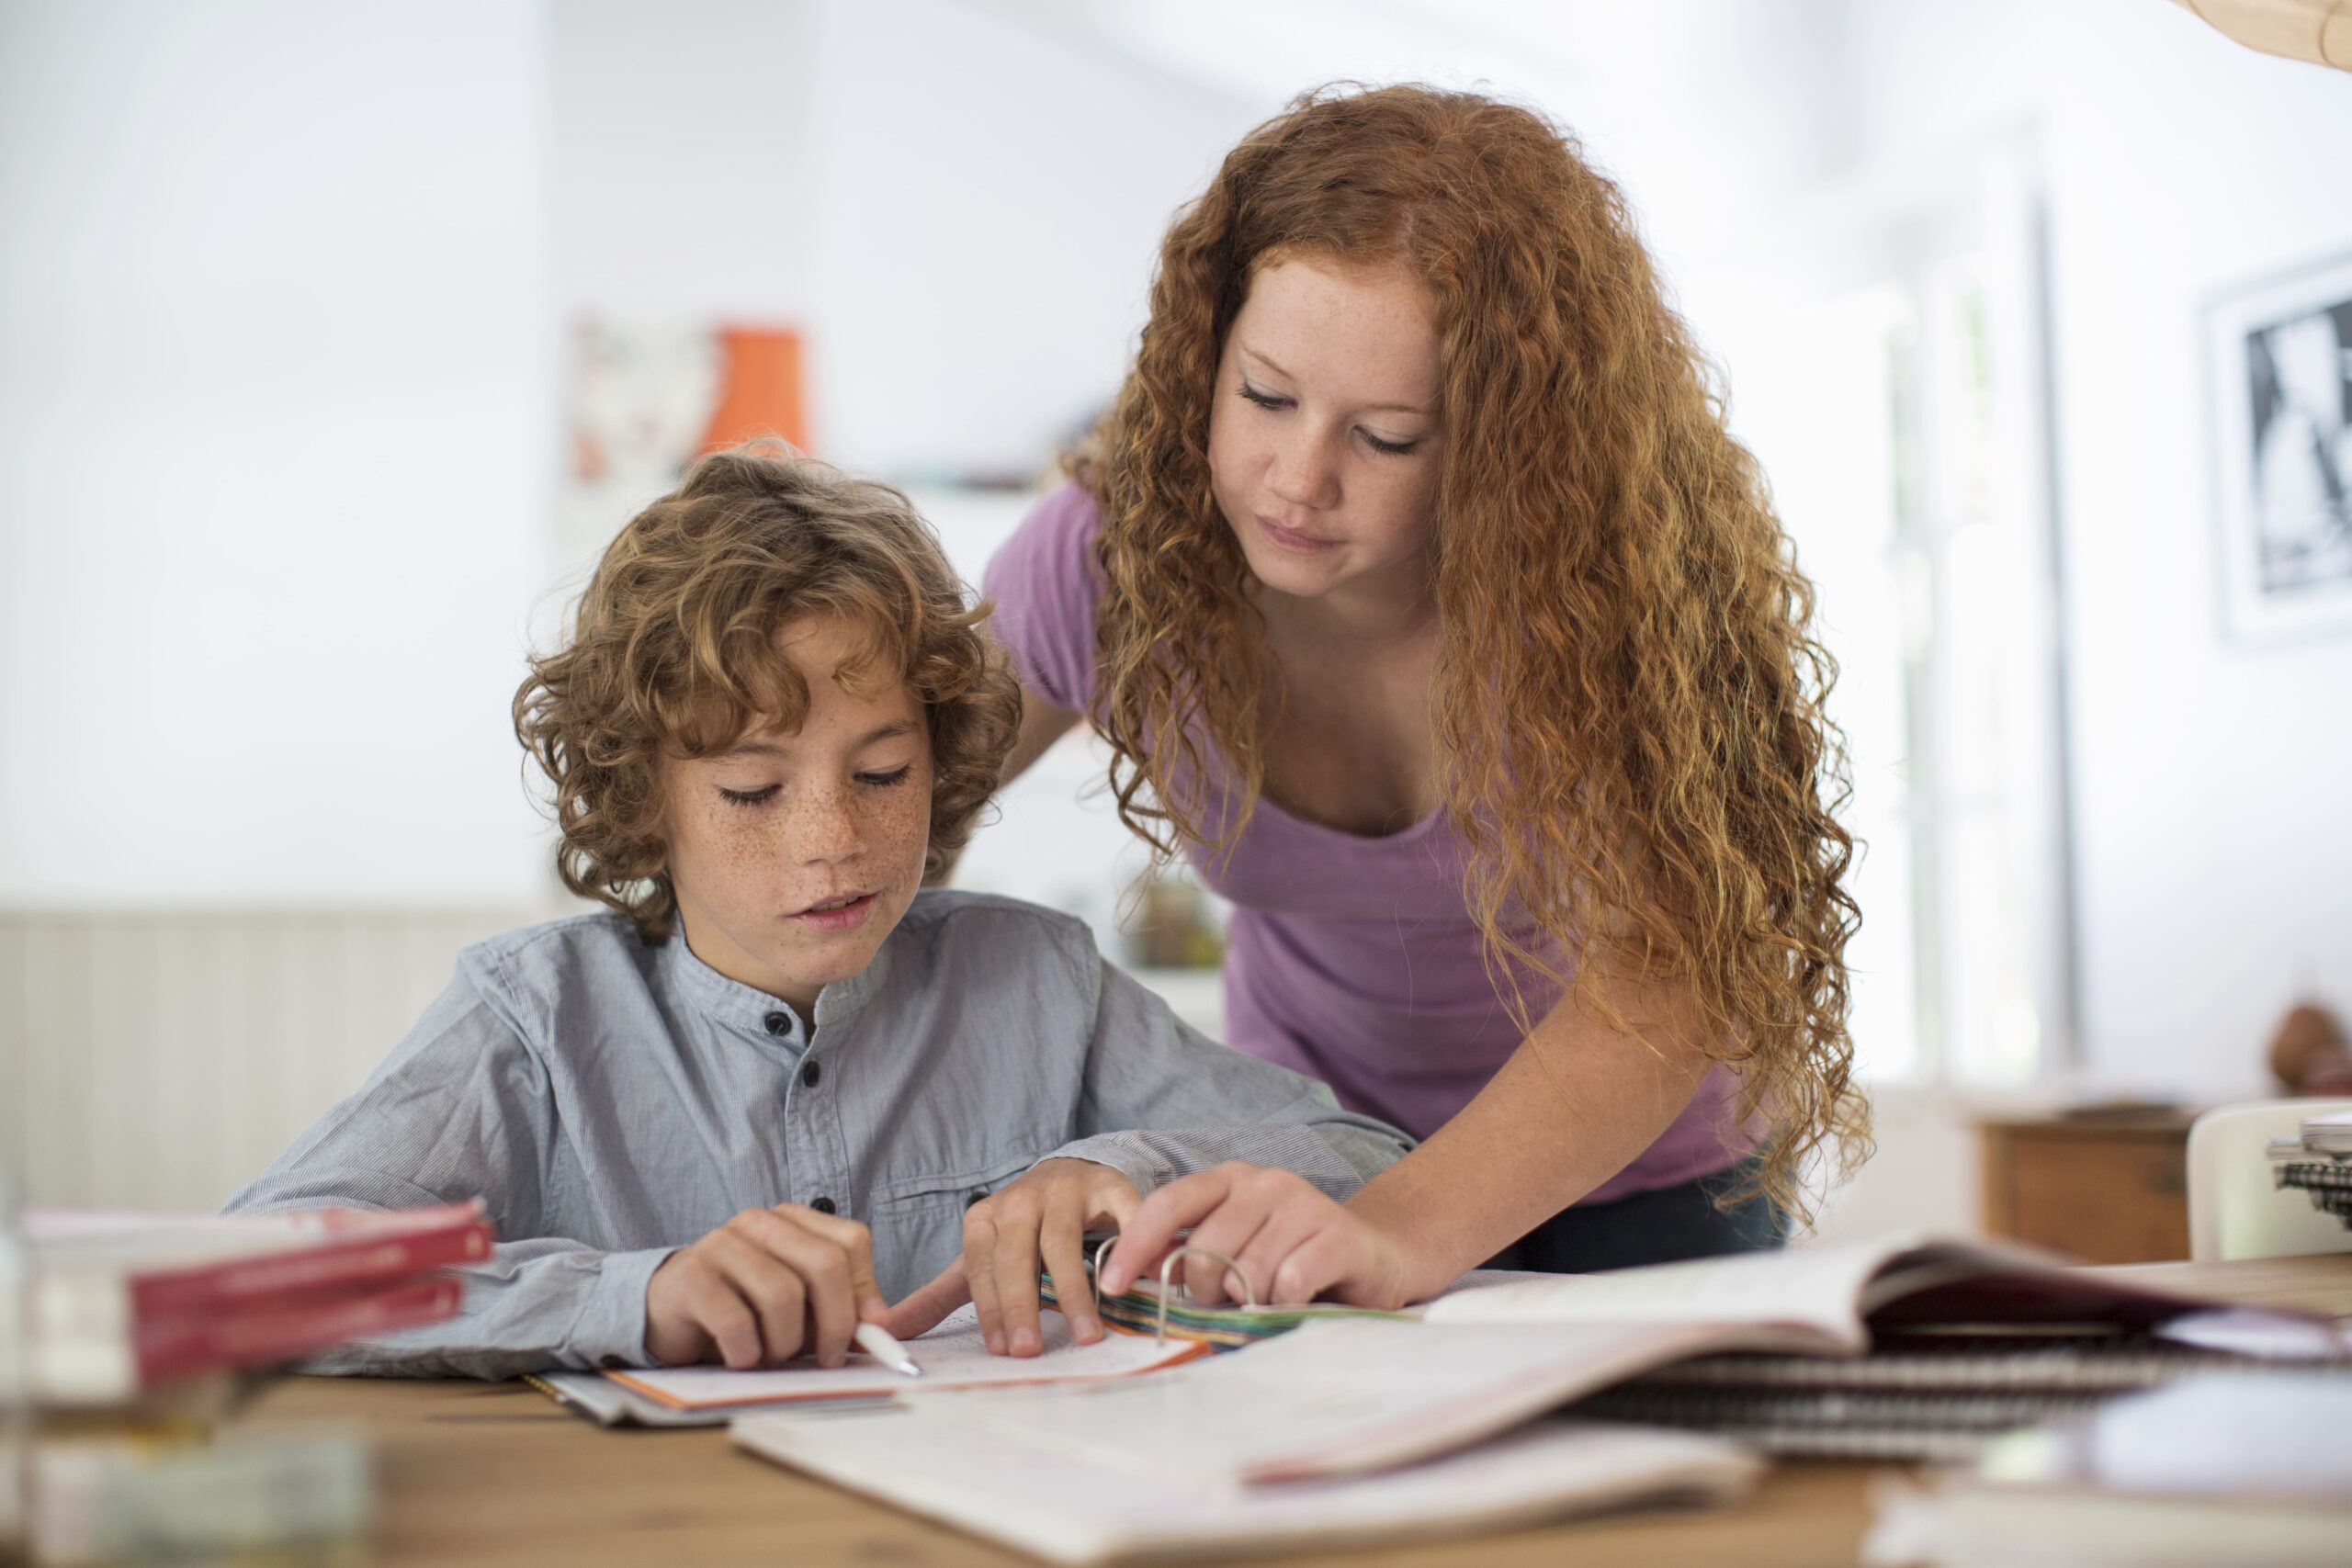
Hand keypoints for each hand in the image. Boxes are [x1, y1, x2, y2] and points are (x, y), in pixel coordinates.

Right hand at [644, 1203, 885, 1369]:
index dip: (865, 1291)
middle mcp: (758, 1222)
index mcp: (791, 1220)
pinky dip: (747, 1354)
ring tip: (770, 1356)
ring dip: (784, 1344)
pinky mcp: (689, 1278)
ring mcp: (720, 1244)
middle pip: (825, 1265)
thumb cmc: (743, 1312)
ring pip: (782, 1297)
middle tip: (828, 1360)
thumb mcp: (799, 1308)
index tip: (867, 1331)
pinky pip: (737, 1324)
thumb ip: (840, 1307)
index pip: (851, 1242)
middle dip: (836, 1323)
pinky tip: (740, 1358)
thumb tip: (882, 1323)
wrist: (665, 1316)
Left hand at [883, 1158, 1140, 1356]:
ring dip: (1075, 1290)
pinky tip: (1132, 1279)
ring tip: (1087, 1334)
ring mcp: (1065, 1191)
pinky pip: (1118, 1218)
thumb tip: (883, 1330)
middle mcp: (1021, 1200)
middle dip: (1021, 1305)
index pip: (982, 1269)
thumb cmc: (1020, 1231)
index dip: (991, 1310)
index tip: (1002, 1351)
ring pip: (1063, 1242)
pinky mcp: (1108, 1186)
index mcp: (983, 1219)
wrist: (1068, 1176)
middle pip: (1017, 1255)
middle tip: (1029, 1351)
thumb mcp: (977, 1259)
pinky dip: (1128, 1246)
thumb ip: (936, 1296)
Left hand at [1100, 1163, 1415, 1310]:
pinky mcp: (1337, 1235)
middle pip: (1206, 1249)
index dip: (1136, 1245)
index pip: (1169, 1204)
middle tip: (1234, 1299)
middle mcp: (1265, 1182)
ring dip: (1253, 1300)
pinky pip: (1288, 1284)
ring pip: (1246, 1272)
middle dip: (1208, 1290)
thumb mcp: (1238, 1248)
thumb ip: (1192, 1253)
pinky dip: (1286, 1304)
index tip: (1113, 1286)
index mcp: (1231, 1179)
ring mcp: (1303, 1204)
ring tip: (1273, 1295)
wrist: (1379, 1256)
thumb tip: (1136, 1274)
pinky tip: (1300, 1298)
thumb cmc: (1295, 1258)